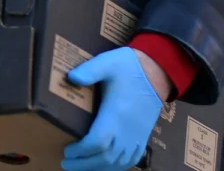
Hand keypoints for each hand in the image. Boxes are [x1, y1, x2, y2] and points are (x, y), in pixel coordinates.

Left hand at [62, 47, 165, 170]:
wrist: (157, 72)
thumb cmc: (129, 67)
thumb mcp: (108, 62)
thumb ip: (90, 70)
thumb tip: (71, 78)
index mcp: (116, 113)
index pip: (98, 141)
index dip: (81, 151)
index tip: (67, 150)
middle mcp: (127, 130)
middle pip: (106, 158)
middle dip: (84, 164)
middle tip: (66, 162)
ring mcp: (137, 135)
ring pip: (118, 162)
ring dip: (99, 168)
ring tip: (81, 167)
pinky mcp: (143, 136)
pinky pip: (132, 160)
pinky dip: (117, 167)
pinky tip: (106, 166)